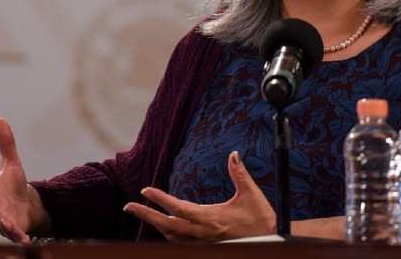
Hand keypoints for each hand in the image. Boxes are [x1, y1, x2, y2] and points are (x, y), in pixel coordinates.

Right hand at [0, 117, 40, 243]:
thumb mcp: (13, 163)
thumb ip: (6, 144)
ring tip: (4, 221)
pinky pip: (13, 234)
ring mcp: (1, 218)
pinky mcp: (12, 229)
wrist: (26, 205)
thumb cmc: (13, 184)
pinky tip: (24, 239)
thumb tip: (0, 118)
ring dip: (0, 223)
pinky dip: (18, 236)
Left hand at [124, 151, 275, 241]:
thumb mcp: (251, 193)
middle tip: (129, 206)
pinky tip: (164, 226)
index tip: (145, 190)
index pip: (179, 208)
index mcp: (211, 218)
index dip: (160, 199)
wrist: (270, 239)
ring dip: (155, 225)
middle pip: (167, 226)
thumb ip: (239, 173)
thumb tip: (233, 154)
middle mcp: (203, 233)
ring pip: (171, 237)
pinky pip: (180, 242)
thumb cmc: (260, 217)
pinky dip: (168, 234)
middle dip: (146, 216)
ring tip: (142, 213)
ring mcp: (203, 242)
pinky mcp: (207, 246)